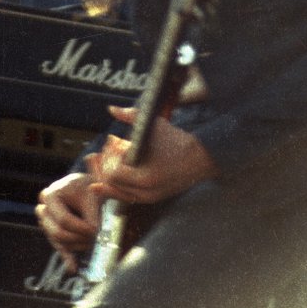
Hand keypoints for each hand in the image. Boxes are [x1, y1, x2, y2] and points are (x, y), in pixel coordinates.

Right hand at [35, 172, 99, 272]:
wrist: (86, 186)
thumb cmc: (89, 187)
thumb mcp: (92, 195)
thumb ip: (92, 214)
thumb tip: (95, 233)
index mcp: (51, 195)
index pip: (64, 220)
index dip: (80, 228)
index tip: (96, 230)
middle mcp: (44, 209)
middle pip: (59, 233)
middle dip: (79, 239)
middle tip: (96, 238)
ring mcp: (46, 222)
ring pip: (59, 242)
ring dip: (78, 245)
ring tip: (94, 242)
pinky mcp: (52, 233)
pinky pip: (58, 247)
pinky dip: (67, 257)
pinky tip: (73, 267)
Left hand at [85, 105, 218, 204]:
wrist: (200, 158)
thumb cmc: (177, 139)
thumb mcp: (154, 125)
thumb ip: (131, 116)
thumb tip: (111, 109)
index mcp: (145, 176)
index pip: (113, 172)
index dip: (109, 155)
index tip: (114, 140)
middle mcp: (146, 192)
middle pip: (112, 183)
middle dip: (107, 163)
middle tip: (110, 146)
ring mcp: (148, 198)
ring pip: (117, 192)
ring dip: (108, 175)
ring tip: (109, 157)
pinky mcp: (151, 199)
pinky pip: (126, 196)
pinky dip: (115, 187)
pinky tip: (106, 178)